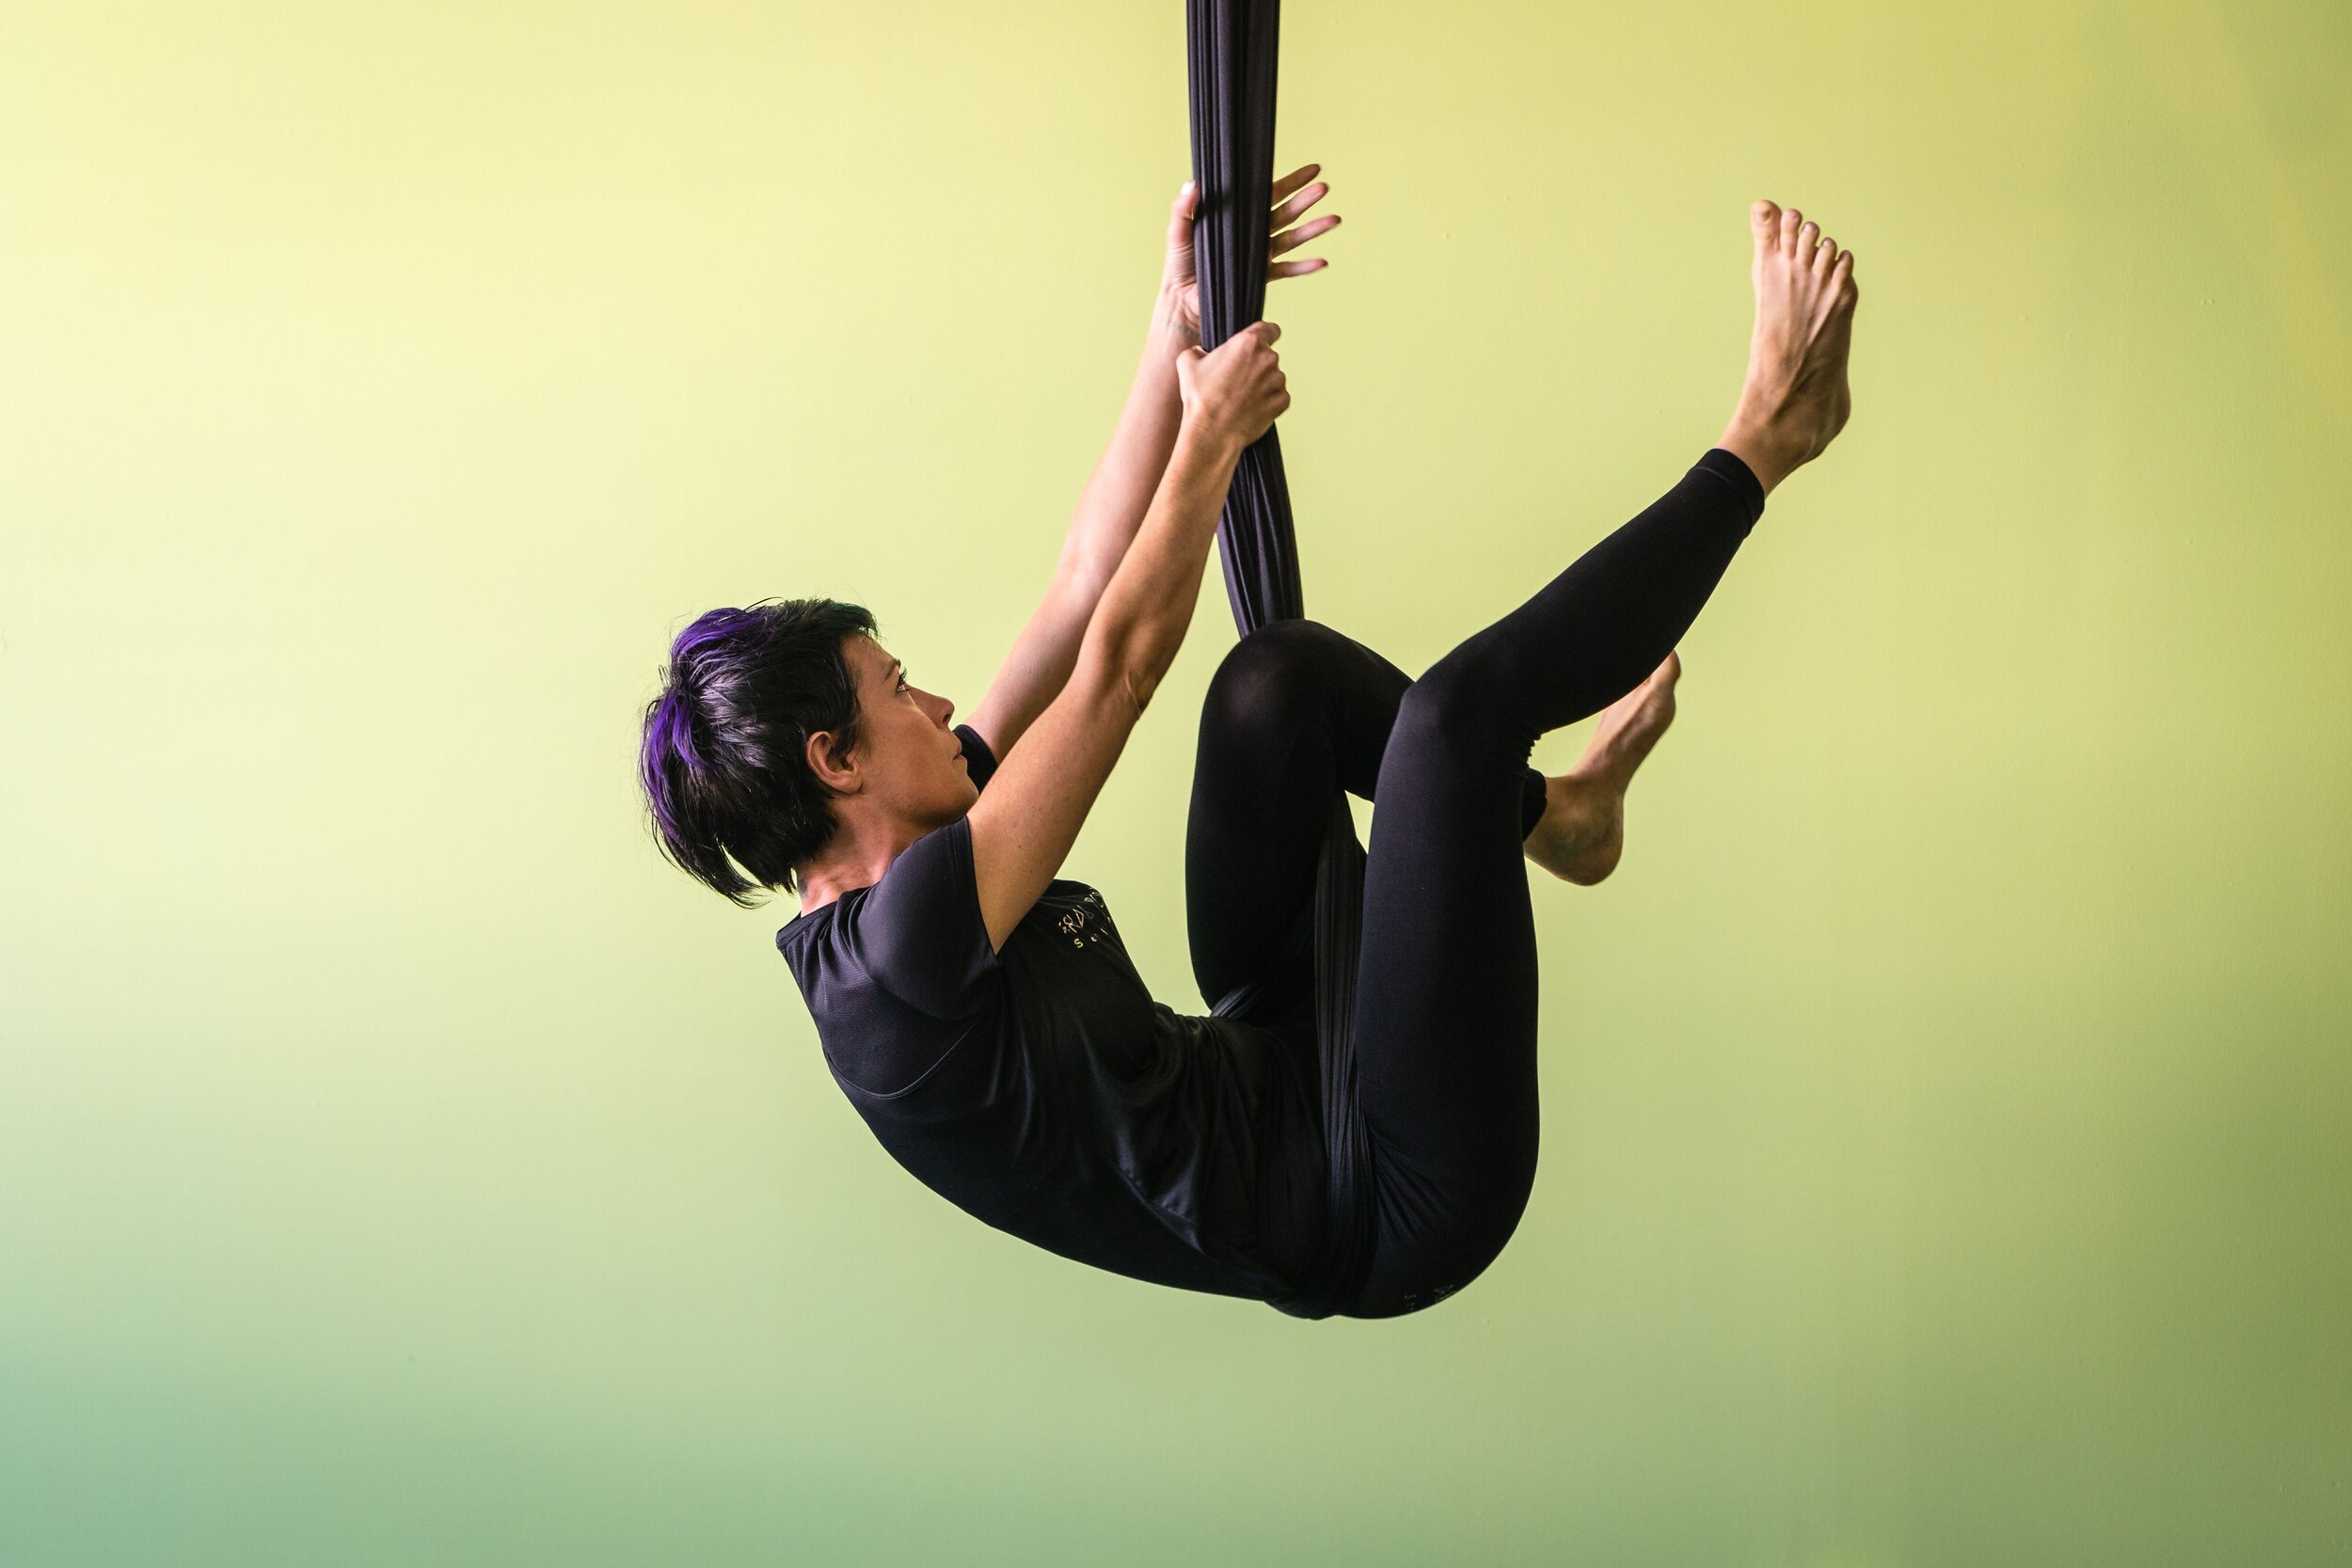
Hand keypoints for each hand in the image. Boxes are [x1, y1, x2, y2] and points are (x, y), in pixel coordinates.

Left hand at [1161, 164, 1339, 340]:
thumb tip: (1193, 184)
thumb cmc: (1179, 265)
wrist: (1182, 300)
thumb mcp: (1178, 232)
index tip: (1311, 170)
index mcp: (1238, 217)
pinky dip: (1304, 267)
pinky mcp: (1260, 277)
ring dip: (1314, 229)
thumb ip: (1184, 209)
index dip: (1290, 182)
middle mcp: (1253, 234)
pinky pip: (1287, 270)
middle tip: (1324, 188)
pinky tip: (1322, 261)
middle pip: (1286, 213)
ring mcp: (1259, 255)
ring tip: (1334, 220)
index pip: (1268, 194)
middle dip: (1306, 200)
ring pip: (1292, 238)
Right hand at [1175, 321, 1288, 450]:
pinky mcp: (1282, 401)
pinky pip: (1278, 396)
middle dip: (1256, 364)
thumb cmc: (1200, 398)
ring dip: (1263, 383)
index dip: (1265, 335)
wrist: (1212, 433)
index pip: (1270, 329)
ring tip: (1241, 397)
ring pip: (1274, 377)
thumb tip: (1200, 352)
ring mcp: (1278, 381)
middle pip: (1268, 355)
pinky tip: (1250, 408)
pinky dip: (1268, 401)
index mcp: (1248, 343)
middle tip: (1236, 379)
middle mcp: (1268, 358)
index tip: (1259, 343)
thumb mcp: (1187, 363)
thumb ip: (1198, 350)